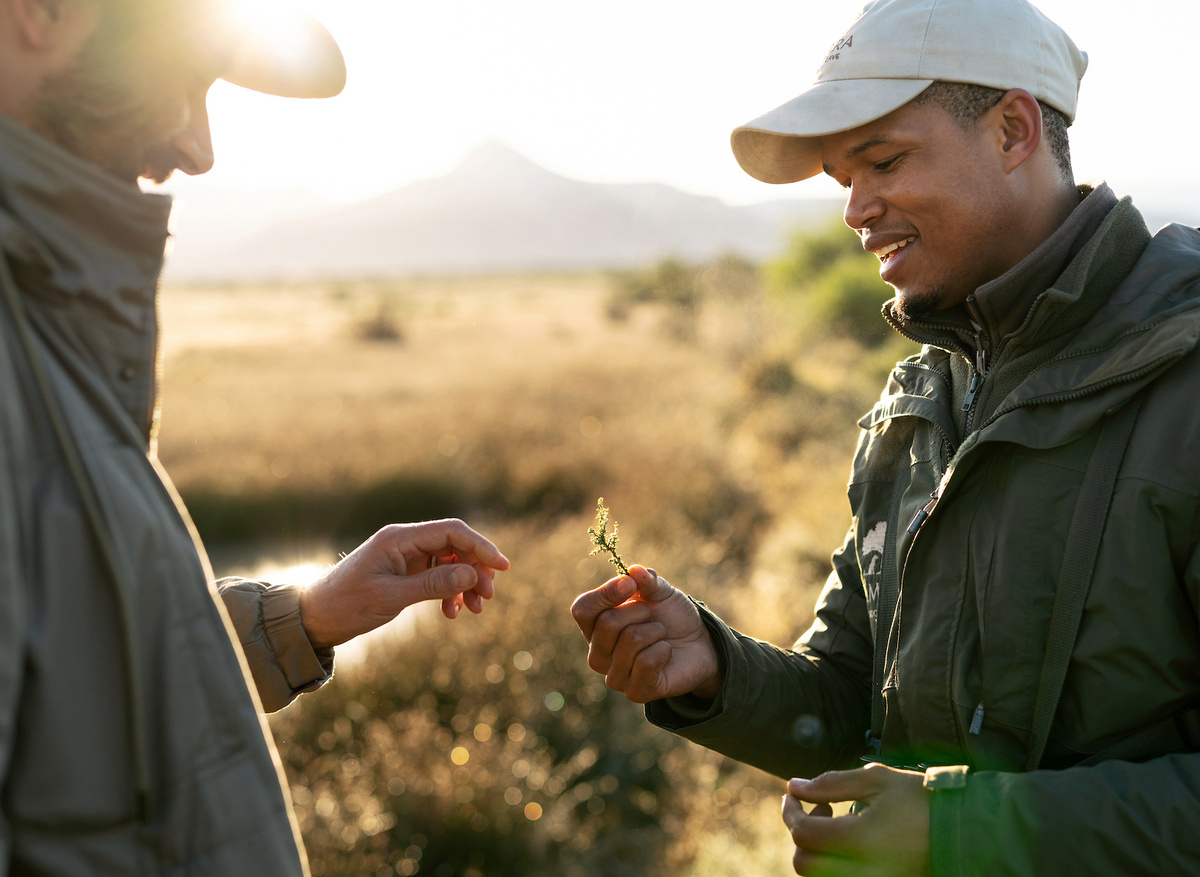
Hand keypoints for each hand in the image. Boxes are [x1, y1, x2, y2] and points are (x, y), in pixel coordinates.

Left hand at [298, 519, 509, 648]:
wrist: (314, 618)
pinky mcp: (403, 573)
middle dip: (476, 570)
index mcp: (399, 538)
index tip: (503, 567)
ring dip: (465, 584)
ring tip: (474, 610)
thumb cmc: (346, 604)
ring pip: (449, 563)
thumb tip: (472, 575)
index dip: (482, 547)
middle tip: (487, 598)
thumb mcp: (391, 597)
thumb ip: (433, 584)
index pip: (452, 532)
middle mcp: (405, 542)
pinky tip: (451, 613)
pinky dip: (449, 592)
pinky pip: (437, 576)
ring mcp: (405, 557)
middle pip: (455, 546)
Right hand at [570, 564, 720, 702]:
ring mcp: (615, 677)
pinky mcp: (636, 692)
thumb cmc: (672, 618)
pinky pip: (646, 662)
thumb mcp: (661, 592)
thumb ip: (647, 580)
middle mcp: (598, 654)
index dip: (605, 593)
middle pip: (608, 623)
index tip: (631, 584)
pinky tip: (666, 654)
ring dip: (656, 631)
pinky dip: (664, 650)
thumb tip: (634, 570)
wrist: (699, 645)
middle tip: (652, 617)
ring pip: (631, 640)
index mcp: (595, 627)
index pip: (582, 609)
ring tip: (661, 636)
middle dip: (640, 611)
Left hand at [782, 764, 929, 876]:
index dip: (790, 812)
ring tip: (834, 821)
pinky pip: (841, 876)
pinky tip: (847, 838)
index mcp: (861, 841)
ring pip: (821, 875)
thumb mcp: (878, 781)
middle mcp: (863, 870)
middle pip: (805, 864)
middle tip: (818, 808)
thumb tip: (794, 786)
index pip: (804, 834)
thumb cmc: (924, 800)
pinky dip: (833, 859)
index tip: (793, 794)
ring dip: (815, 849)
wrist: (967, 831)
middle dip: (800, 833)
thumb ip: (831, 783)